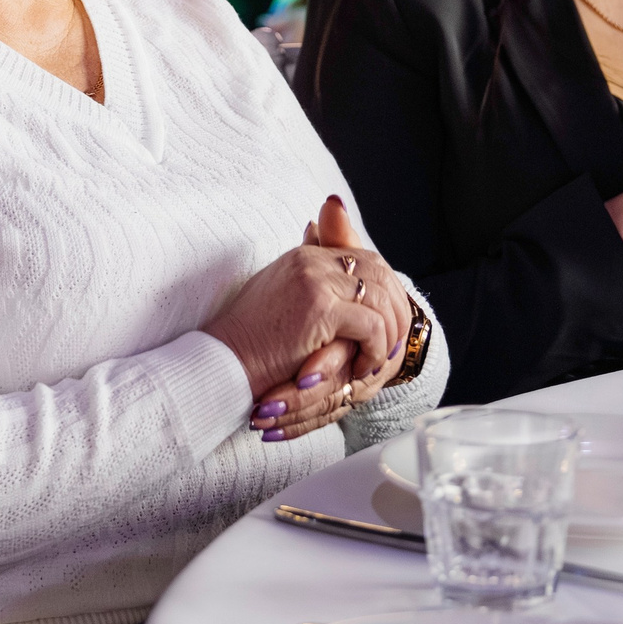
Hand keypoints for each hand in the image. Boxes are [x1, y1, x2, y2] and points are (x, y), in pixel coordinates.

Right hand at [248, 197, 417, 441]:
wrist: (223, 361)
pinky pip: (370, 326)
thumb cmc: (248, 339)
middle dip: (397, 306)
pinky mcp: (319, 309)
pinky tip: (364, 368)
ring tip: (381, 359)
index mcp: (304, 255)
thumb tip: (327, 272)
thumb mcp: (282, 300)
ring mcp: (314, 281)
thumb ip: (309, 283)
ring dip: (388, 333)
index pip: (363, 256)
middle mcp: (311, 260)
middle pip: (379, 270)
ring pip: (380, 298)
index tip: (392, 318)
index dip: (385, 287)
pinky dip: (376, 350)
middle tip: (399, 339)